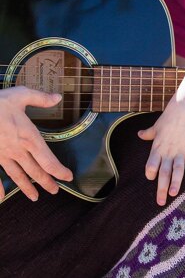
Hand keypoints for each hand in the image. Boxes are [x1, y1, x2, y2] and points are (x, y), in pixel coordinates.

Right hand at [0, 87, 72, 201]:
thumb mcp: (21, 95)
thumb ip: (41, 98)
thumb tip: (58, 97)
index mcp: (29, 137)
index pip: (48, 160)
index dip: (59, 171)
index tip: (68, 177)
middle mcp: (17, 150)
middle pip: (35, 171)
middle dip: (47, 182)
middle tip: (55, 191)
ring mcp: (2, 155)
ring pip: (17, 176)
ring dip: (27, 187)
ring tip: (35, 197)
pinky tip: (1, 198)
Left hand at [138, 100, 184, 205]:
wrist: (184, 109)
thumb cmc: (168, 118)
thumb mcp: (156, 127)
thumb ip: (148, 134)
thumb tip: (139, 134)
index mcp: (158, 147)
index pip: (151, 163)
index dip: (150, 171)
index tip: (150, 179)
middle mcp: (168, 152)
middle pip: (164, 172)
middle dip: (161, 187)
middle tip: (160, 202)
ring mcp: (180, 151)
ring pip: (177, 170)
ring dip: (176, 182)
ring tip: (174, 194)